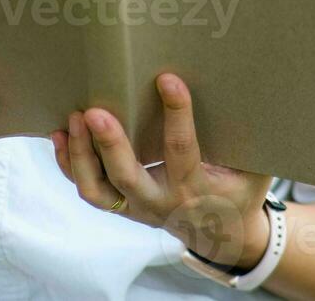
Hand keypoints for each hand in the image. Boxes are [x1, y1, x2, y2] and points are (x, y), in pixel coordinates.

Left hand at [49, 72, 273, 268]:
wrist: (224, 235)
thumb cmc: (239, 191)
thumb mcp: (254, 167)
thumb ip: (246, 136)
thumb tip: (243, 86)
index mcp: (195, 188)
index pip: (182, 149)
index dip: (176, 113)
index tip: (167, 80)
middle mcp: (161, 201)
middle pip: (127, 177)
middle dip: (109, 144)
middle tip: (95, 111)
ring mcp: (136, 207)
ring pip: (98, 190)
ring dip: (80, 155)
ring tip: (73, 118)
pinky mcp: (121, 206)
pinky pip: (89, 189)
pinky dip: (69, 164)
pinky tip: (60, 134)